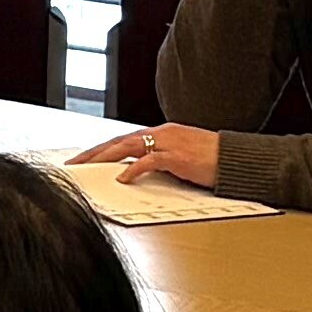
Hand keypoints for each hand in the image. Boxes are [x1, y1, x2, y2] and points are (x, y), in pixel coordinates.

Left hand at [71, 122, 222, 190]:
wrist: (237, 159)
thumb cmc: (212, 159)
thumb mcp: (180, 156)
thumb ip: (158, 159)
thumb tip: (135, 172)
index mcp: (162, 133)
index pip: (124, 139)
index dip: (101, 149)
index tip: (83, 159)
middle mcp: (162, 134)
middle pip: (119, 141)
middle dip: (94, 152)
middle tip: (73, 164)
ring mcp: (169, 144)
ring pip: (128, 147)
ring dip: (104, 157)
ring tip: (86, 168)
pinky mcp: (179, 157)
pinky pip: (150, 161)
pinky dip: (134, 169)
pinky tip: (122, 178)